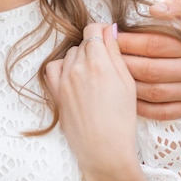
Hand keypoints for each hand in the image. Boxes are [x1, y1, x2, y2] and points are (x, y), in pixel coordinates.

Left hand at [46, 23, 138, 180]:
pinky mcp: (55, 93)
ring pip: (69, 55)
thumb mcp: (127, 83)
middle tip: (107, 62)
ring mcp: (63, 80)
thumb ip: (116, 53)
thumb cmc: (121, 120)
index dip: (103, 30)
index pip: (94, 29)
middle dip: (94, 46)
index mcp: (98, 62)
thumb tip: (110, 29)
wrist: (104, 150)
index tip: (110, 37)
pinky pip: (53, 69)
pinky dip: (62, 67)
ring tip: (94, 74)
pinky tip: (74, 76)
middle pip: (83, 43)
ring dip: (80, 57)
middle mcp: (77, 67)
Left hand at [118, 0, 180, 119]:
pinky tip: (125, 97)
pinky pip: (163, 112)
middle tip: (103, 58)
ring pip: (154, 92)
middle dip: (122, 63)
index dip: (128, 42)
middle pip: (150, 70)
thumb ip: (176, 4)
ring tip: (110, 75)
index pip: (154, 44)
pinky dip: (142, 107)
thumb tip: (153, 10)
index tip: (109, 38)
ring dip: (128, 85)